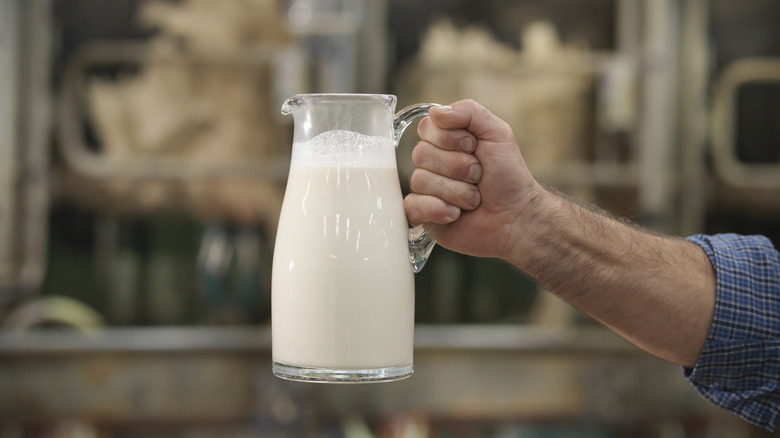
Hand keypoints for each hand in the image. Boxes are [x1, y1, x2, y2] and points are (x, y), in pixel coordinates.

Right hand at [404, 99, 542, 262]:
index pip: (427, 127)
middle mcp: (433, 163)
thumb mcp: (497, 133)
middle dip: (458, 167)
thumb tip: (436, 111)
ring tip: (474, 199)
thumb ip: (469, 112)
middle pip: (421, 154)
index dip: (450, 138)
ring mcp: (426, 189)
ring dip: (456, 192)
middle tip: (478, 176)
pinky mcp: (423, 214)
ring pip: (420, 180)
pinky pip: (412, 206)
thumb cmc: (509, 177)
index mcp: (446, 141)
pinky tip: (456, 214)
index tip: (473, 147)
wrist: (517, 217)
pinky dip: (438, 210)